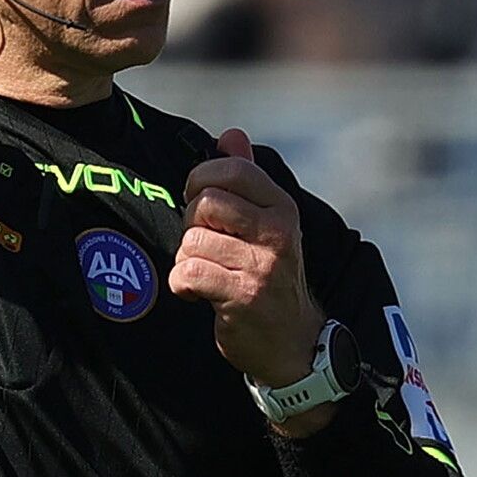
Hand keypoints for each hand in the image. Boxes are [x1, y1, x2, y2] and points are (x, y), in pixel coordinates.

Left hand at [170, 127, 324, 392]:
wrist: (294, 342)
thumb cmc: (270, 274)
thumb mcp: (268, 222)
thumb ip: (247, 176)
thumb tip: (232, 133)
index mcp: (282, 207)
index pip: (231, 169)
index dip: (201, 179)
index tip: (199, 199)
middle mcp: (277, 232)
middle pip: (205, 202)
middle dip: (192, 223)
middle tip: (204, 243)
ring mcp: (261, 266)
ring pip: (192, 241)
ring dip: (187, 258)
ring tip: (208, 272)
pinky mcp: (242, 298)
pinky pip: (188, 274)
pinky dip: (183, 284)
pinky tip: (199, 292)